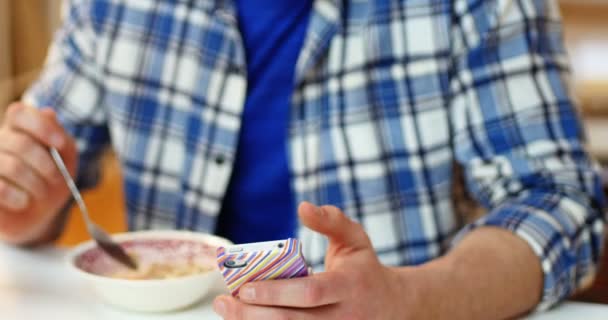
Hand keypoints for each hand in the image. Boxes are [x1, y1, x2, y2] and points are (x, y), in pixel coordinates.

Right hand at [0, 102, 76, 244]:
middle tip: (57, 179)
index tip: (60, 143)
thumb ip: (61, 137)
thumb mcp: (66, 158)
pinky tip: (24, 201)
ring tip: (42, 193)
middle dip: (48, 166)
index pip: (20, 113)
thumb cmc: (52, 180)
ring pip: (12, 167)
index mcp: (17, 128)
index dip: (41, 126)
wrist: (38, 214)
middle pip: (22, 144)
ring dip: (37, 185)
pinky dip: (20, 198)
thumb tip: (48, 113)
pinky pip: (0, 188)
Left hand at [213, 202, 421, 319]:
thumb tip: (303, 206)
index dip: (276, 293)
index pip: (310, 293)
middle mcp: (343, 317)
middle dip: (254, 314)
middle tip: (224, 302)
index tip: (245, 287)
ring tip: (227, 311)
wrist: (393, 306)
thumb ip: (331, 221)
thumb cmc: (365, 269)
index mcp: (349, 287)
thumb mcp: (355, 238)